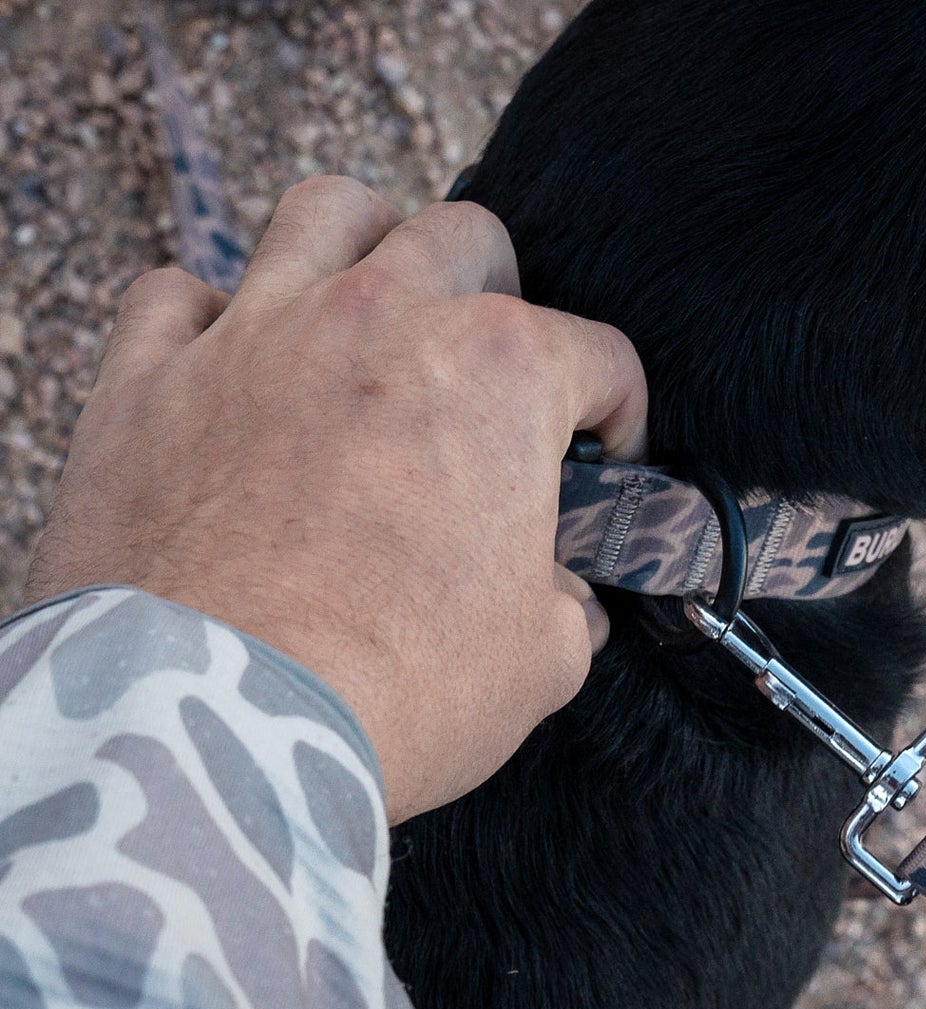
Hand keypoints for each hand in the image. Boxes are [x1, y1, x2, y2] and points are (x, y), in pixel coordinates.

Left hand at [26, 177, 647, 821]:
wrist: (230, 722)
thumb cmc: (400, 687)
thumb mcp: (540, 661)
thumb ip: (565, 606)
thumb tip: (564, 602)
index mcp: (500, 376)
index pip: (599, 357)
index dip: (618, 416)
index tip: (605, 465)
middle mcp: (380, 321)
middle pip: (463, 240)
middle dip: (500, 295)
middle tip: (496, 375)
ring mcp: (257, 335)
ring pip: (324, 215)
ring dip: (366, 250)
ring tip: (376, 315)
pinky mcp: (152, 379)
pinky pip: (180, 297)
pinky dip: (214, 320)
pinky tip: (240, 370)